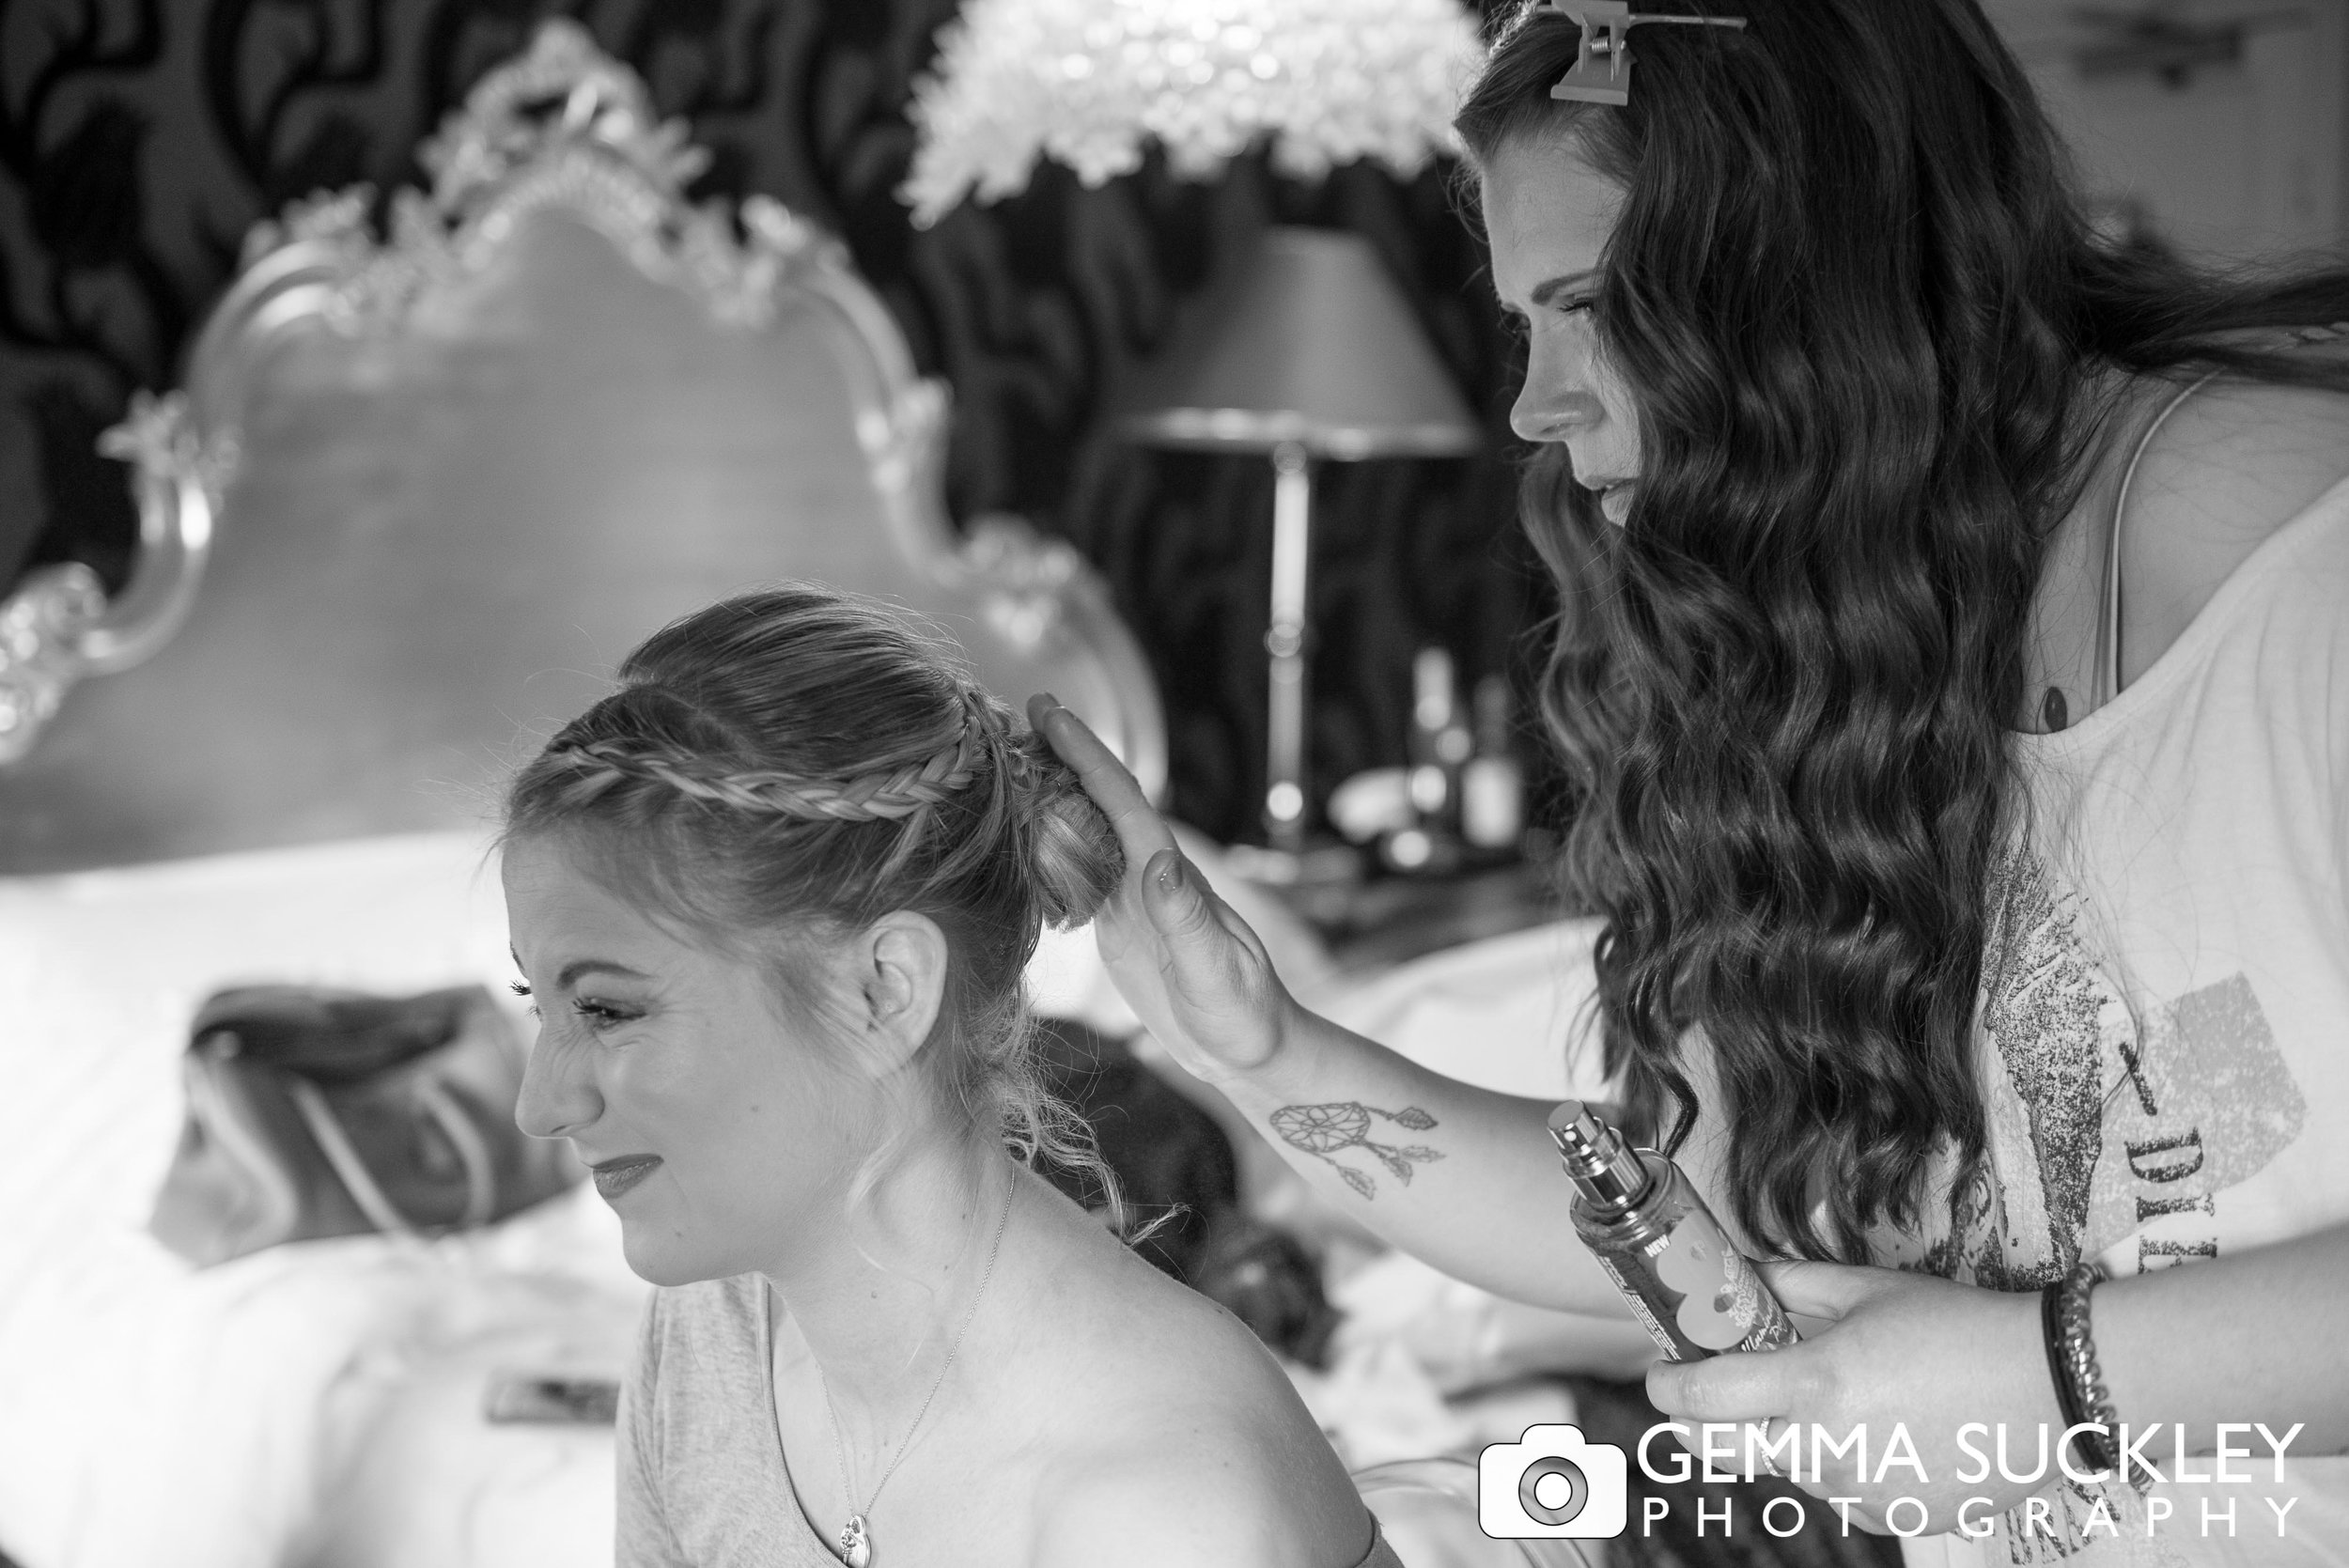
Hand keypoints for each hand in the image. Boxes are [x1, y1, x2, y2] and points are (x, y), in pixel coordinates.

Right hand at [1028, 695, 1295, 1084]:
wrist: (1247, 1048)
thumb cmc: (1241, 1012)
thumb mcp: (1215, 969)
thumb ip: (1187, 919)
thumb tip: (1159, 863)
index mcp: (1170, 874)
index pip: (1123, 800)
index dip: (1086, 754)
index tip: (1049, 711)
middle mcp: (1148, 873)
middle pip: (1100, 799)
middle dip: (1064, 753)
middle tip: (1019, 709)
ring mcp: (1131, 896)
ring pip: (1086, 827)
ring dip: (1053, 789)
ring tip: (1010, 756)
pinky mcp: (1118, 923)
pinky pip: (1079, 868)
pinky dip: (1050, 840)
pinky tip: (1024, 829)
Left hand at [1645, 1261, 2064, 1534]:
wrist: (2051, 1386)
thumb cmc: (1959, 1327)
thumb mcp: (1865, 1289)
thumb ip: (1786, 1286)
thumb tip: (1736, 1277)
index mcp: (1812, 1386)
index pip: (1697, 1398)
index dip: (1665, 1383)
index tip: (1661, 1369)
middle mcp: (1824, 1450)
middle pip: (1715, 1450)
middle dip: (1696, 1420)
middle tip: (1708, 1390)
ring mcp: (1857, 1493)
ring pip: (1780, 1467)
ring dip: (1779, 1435)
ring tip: (1833, 1393)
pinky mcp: (1891, 1520)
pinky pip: (1835, 1489)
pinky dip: (1834, 1461)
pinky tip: (1878, 1427)